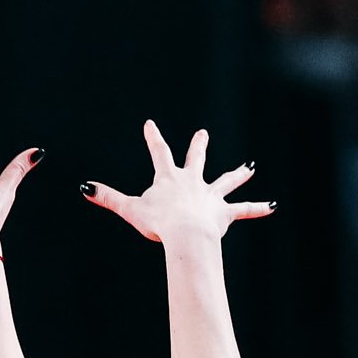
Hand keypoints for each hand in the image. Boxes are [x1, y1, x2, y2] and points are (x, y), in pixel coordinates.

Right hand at [83, 123, 272, 247]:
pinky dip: (257, 208)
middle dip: (198, 146)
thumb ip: (108, 198)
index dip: (153, 138)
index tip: (151, 124)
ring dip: (238, 175)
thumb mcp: (129, 209)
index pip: (159, 153)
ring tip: (250, 168)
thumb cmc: (159, 222)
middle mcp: (192, 182)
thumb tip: (85, 188)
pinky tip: (272, 206)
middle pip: (197, 160)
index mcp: (169, 179)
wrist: (186, 233)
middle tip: (203, 133)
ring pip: (225, 182)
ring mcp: (209, 196)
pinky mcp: (223, 213)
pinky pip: (243, 210)